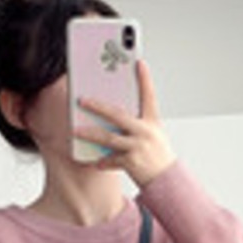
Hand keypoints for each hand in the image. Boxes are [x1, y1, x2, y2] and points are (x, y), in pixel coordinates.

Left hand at [74, 60, 175, 187]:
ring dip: (90, 134)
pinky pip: (111, 160)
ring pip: (109, 138)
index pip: (149, 96)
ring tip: (76, 130)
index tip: (139, 62)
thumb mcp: (153, 133)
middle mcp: (146, 132)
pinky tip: (94, 161)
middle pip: (118, 115)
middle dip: (98, 106)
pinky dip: (102, 161)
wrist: (167, 179)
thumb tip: (111, 112)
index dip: (145, 79)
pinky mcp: (132, 163)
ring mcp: (138, 147)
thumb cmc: (157, 154)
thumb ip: (137, 121)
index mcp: (152, 121)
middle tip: (82, 100)